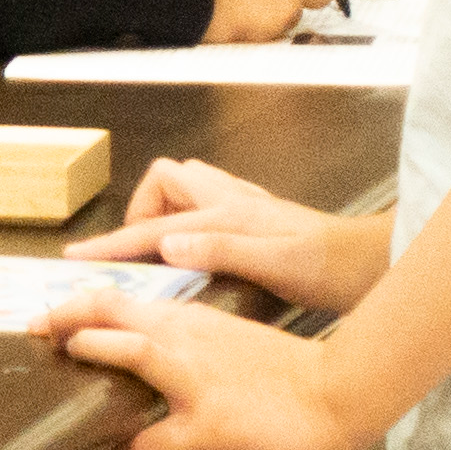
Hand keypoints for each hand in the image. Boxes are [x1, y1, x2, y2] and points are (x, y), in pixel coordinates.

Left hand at [32, 288, 374, 449]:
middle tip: (33, 326)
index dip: (81, 298)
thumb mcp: (231, 339)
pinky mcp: (210, 422)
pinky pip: (155, 439)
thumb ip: (190, 338)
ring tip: (62, 357)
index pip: (124, 296)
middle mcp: (187, 337)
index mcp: (191, 317)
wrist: (337, 393)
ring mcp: (197, 378)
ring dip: (93, 349)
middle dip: (67, 313)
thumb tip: (151, 348)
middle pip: (115, 309)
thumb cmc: (288, 371)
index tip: (50, 307)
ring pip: (131, 349)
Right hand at [62, 157, 390, 313]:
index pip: (152, 229)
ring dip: (168, 214)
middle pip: (165, 181)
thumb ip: (219, 250)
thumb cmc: (329, 268)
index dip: (111, 245)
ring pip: (186, 191)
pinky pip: (206, 209)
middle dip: (143, 211)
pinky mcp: (257, 219)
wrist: (374, 264)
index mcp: (225, 215)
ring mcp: (244, 207)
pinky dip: (191, 224)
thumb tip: (166, 242)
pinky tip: (201, 256)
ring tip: (166, 256)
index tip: (76, 260)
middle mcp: (230, 201)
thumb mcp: (275, 264)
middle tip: (140, 253)